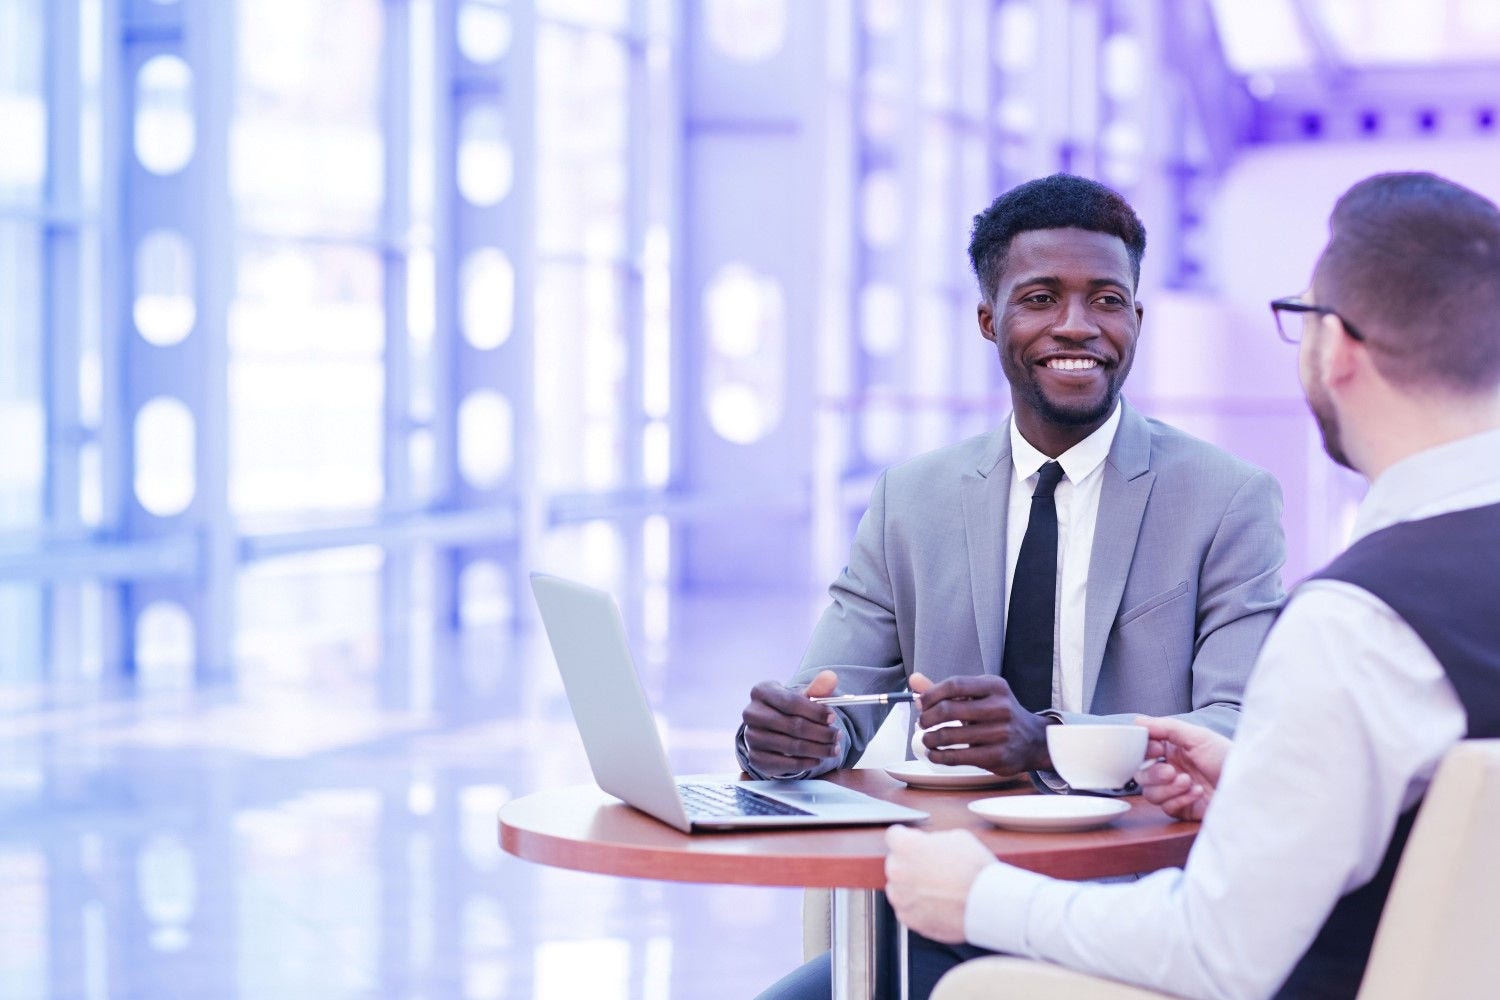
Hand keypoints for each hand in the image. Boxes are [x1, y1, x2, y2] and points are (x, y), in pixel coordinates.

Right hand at [740, 670, 843, 776]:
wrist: (771, 729)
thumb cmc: (789, 709)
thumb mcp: (802, 696)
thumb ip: (818, 688)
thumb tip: (831, 677)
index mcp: (762, 691)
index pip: (791, 702)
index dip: (815, 712)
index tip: (833, 718)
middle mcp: (751, 713)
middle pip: (793, 726)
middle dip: (820, 733)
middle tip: (838, 736)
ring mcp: (751, 736)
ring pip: (791, 746)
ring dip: (817, 750)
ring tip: (833, 749)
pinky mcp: (754, 757)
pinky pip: (784, 764)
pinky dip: (804, 763)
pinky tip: (817, 759)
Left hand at [884, 825, 993, 943]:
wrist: (986, 904)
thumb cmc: (974, 869)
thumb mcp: (957, 838)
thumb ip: (933, 840)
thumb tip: (928, 845)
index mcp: (906, 847)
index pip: (893, 836)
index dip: (906, 837)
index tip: (912, 841)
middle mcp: (897, 872)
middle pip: (895, 862)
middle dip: (910, 863)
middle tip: (932, 868)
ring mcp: (901, 898)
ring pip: (899, 888)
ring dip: (912, 886)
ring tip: (937, 888)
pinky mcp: (909, 918)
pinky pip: (907, 909)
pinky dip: (917, 907)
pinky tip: (937, 903)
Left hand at [910, 672, 1051, 774]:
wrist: (1033, 740)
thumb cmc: (998, 714)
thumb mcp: (978, 695)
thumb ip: (946, 689)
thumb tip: (914, 681)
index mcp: (995, 686)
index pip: (955, 684)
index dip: (931, 694)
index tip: (920, 703)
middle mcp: (1000, 707)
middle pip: (949, 709)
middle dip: (927, 717)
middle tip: (921, 723)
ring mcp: (1001, 732)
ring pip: (950, 735)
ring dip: (929, 739)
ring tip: (926, 739)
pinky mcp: (998, 755)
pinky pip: (958, 757)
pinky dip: (939, 756)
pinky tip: (934, 754)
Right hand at [1133, 715, 1229, 821]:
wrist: (1250, 785)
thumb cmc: (1228, 757)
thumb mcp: (1198, 736)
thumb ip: (1166, 727)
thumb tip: (1138, 720)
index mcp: (1172, 750)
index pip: (1143, 751)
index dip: (1143, 751)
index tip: (1157, 749)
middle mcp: (1171, 770)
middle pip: (1141, 775)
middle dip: (1155, 774)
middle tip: (1172, 771)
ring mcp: (1176, 791)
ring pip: (1150, 794)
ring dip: (1168, 788)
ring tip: (1189, 782)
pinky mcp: (1184, 809)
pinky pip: (1167, 807)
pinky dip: (1180, 799)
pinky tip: (1197, 792)